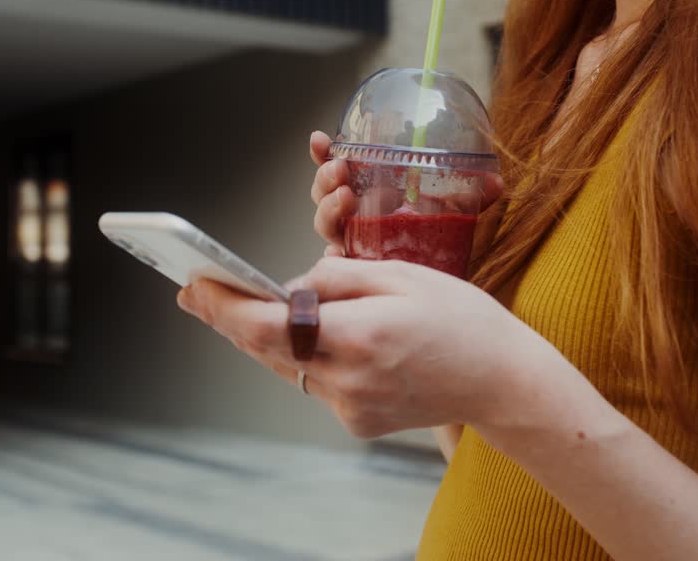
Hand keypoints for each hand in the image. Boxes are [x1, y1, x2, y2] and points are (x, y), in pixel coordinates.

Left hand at [176, 257, 540, 437]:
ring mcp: (351, 407)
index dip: (223, 306)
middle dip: (232, 318)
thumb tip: (292, 286)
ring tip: (240, 307)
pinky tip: (313, 337)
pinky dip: (309, 357)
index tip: (193, 286)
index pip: (268, 325)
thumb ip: (339, 277)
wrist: (504, 381)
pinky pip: (317, 383)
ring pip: (289, 367)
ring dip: (267, 338)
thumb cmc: (461, 320)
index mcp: (359, 335)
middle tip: (197, 292)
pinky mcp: (358, 422)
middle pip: (267, 349)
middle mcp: (348, 380)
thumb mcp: (403, 275)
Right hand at [308, 130, 505, 256]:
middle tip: (340, 170)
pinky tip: (337, 251)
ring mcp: (357, 246)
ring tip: (343, 197)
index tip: (319, 139)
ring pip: (327, 227)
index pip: (340, 171)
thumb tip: (495, 181)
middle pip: (326, 196)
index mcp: (372, 197)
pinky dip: (335, 258)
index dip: (324, 155)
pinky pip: (340, 266)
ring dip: (328, 209)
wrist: (449, 293)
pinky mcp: (362, 272)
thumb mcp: (458, 212)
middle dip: (325, 179)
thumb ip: (474, 195)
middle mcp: (358, 220)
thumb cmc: (444, 244)